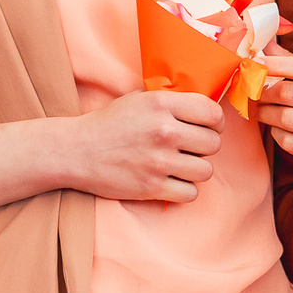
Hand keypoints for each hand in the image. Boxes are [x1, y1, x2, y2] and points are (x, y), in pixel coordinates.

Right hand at [62, 89, 223, 202]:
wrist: (77, 151)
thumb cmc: (109, 123)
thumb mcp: (139, 99)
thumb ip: (170, 101)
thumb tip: (203, 107)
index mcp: (162, 104)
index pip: (212, 113)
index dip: (215, 122)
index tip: (208, 127)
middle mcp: (164, 131)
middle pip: (213, 144)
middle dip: (205, 146)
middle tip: (191, 147)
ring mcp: (159, 161)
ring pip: (205, 171)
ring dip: (195, 169)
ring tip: (180, 165)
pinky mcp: (152, 187)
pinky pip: (190, 193)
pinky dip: (183, 189)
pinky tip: (171, 180)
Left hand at [256, 55, 292, 171]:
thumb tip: (265, 44)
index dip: (277, 64)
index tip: (256, 64)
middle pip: (290, 93)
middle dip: (264, 90)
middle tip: (253, 90)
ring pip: (286, 119)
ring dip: (264, 112)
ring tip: (259, 109)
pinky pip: (289, 142)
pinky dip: (276, 133)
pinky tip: (276, 127)